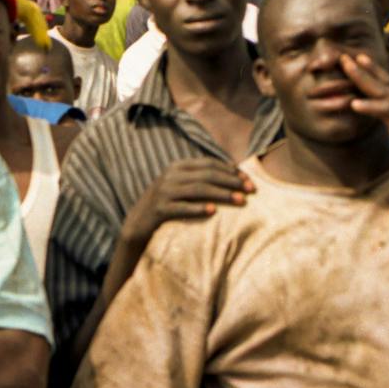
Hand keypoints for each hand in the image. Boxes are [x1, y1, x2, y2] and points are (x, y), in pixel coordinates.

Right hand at [119, 158, 248, 253]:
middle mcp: (171, 175)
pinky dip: (197, 208)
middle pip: (207, 175)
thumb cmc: (168, 205)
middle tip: (251, 191)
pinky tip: (212, 212)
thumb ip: (199, 179)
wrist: (137, 224)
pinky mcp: (159, 209)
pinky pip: (181, 208)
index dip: (231, 170)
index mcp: (178, 167)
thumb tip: (233, 176)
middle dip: (231, 182)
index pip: (209, 164)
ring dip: (221, 194)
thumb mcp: (181, 187)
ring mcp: (164, 192)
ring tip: (240, 201)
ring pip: (198, 189)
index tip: (249, 181)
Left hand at [342, 53, 388, 187]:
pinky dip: (369, 107)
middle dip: (362, 67)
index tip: (361, 58)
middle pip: (382, 80)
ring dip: (361, 77)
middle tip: (344, 55)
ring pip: (380, 90)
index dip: (375, 70)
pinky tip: (354, 104)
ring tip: (346, 66)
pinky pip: (385, 112)